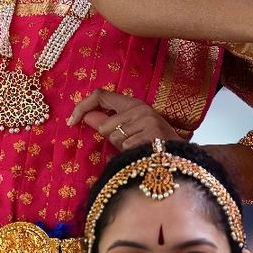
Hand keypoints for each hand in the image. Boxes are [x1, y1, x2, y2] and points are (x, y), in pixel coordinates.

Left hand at [68, 91, 189, 150]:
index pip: (101, 95)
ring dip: (123, 149)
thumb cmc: (154, 143)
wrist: (181, 156)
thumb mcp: (132, 128)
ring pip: (114, 139)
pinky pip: (126, 149)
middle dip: (111, 139)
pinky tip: (144, 155)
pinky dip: (131, 156)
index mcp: (134, 103)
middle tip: (131, 143)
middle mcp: (140, 109)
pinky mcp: (151, 135)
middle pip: (104, 126)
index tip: (71, 121)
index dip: (83, 106)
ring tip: (140, 148)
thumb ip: (109, 122)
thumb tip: (85, 118)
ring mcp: (147, 121)